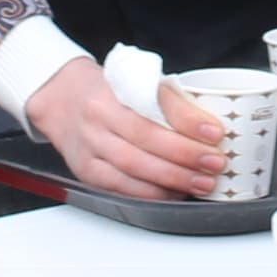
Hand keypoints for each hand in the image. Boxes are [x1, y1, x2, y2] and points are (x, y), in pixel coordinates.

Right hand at [25, 59, 227, 197]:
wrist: (60, 100)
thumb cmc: (106, 91)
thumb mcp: (137, 82)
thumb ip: (169, 101)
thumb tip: (208, 126)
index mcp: (112, 91)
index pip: (154, 106)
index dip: (187, 121)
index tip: (215, 132)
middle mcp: (98, 118)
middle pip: (145, 140)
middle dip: (186, 156)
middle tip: (215, 163)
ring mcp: (90, 147)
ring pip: (134, 168)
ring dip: (173, 179)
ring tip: (202, 182)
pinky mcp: (87, 172)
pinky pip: (123, 188)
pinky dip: (152, 194)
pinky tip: (175, 193)